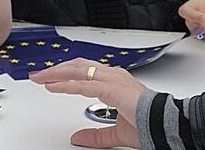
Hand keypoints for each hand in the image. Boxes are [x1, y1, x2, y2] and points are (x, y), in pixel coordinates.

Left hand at [30, 58, 144, 148]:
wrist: (167, 126)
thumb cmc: (148, 125)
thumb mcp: (114, 132)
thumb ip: (95, 134)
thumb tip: (77, 137)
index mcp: (115, 81)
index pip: (84, 70)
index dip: (65, 72)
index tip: (49, 77)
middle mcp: (113, 76)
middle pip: (77, 66)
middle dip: (55, 69)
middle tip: (38, 75)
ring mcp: (112, 80)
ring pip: (77, 71)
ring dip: (56, 73)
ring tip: (40, 78)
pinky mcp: (111, 89)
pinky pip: (83, 84)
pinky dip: (65, 84)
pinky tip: (52, 87)